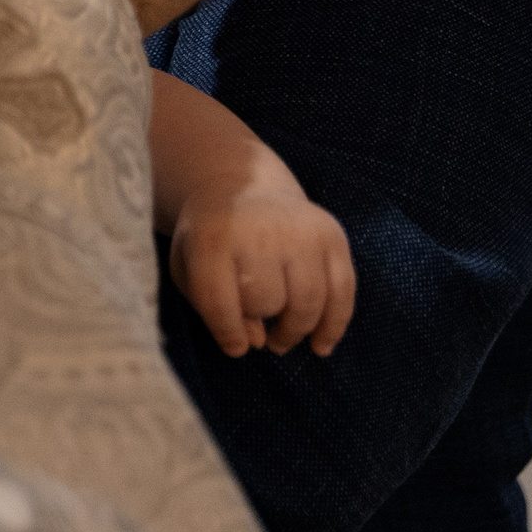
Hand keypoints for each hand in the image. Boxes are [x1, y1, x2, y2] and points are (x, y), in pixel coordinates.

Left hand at [170, 183, 355, 356]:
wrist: (244, 186)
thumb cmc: (212, 237)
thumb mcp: (189, 265)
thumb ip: (211, 306)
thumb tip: (256, 341)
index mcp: (213, 236)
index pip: (219, 301)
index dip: (228, 333)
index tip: (235, 346)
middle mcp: (261, 230)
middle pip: (266, 303)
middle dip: (260, 319)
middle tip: (255, 321)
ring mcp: (301, 231)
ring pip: (307, 304)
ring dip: (294, 331)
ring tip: (280, 339)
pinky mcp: (332, 236)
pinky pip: (342, 293)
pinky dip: (333, 326)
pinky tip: (320, 345)